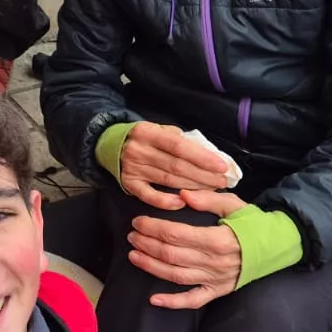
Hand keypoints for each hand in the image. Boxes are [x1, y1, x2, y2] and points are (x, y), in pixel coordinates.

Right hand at [118, 122, 234, 209]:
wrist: (109, 144)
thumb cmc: (144, 137)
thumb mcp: (158, 128)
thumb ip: (179, 138)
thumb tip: (207, 153)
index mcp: (148, 132)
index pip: (179, 146)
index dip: (202, 157)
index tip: (222, 166)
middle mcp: (139, 150)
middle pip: (176, 166)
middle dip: (203, 175)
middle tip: (223, 182)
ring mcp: (133, 168)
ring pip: (168, 181)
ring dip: (193, 187)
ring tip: (212, 189)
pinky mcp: (129, 184)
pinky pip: (149, 196)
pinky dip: (166, 201)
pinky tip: (183, 203)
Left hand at [128, 189, 246, 308]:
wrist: (278, 246)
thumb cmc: (253, 223)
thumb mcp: (234, 204)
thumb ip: (208, 199)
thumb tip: (183, 195)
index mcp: (217, 239)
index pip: (176, 234)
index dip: (153, 228)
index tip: (138, 221)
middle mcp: (214, 262)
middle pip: (171, 254)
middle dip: (147, 244)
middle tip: (131, 235)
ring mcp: (215, 279)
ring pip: (176, 276)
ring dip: (151, 267)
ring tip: (133, 256)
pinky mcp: (218, 291)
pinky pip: (193, 300)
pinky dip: (173, 302)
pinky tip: (153, 299)